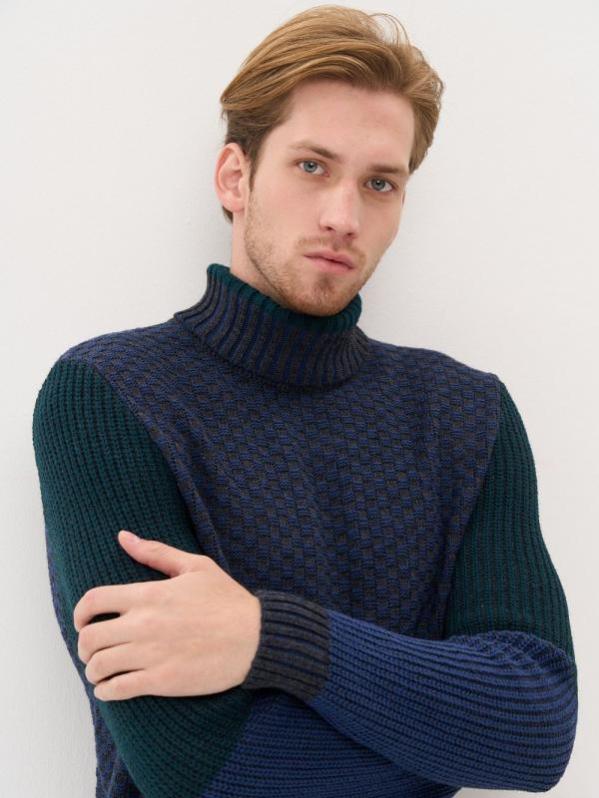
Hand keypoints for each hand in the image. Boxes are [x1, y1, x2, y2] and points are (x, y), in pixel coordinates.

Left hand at [73, 530, 261, 700]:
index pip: (93, 601)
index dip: (79, 613)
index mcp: (149, 594)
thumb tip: (123, 537)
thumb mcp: (195, 566)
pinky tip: (110, 688)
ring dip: (93, 669)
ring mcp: (151, 654)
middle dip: (84, 645)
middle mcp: (143, 624)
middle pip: (89, 637)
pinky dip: (106, 691)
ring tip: (101, 670)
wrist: (256, 637)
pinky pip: (118, 690)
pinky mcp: (162, 680)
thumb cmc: (228, 600)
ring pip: (99, 666)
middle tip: (93, 649)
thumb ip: (155, 552)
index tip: (83, 621)